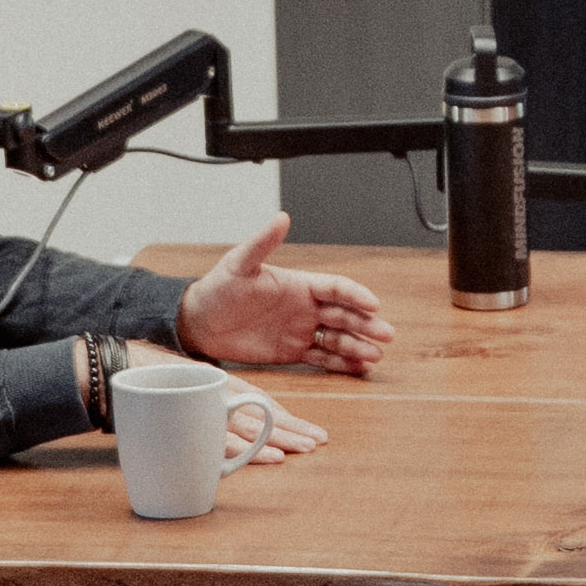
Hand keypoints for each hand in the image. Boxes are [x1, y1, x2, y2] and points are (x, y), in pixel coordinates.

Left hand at [177, 213, 393, 381]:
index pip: (336, 288)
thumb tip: (281, 217)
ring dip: (358, 346)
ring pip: (338, 339)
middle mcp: (305, 307)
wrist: (199, 322)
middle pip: (344, 315)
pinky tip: (360, 368)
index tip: (373, 304)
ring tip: (376, 356)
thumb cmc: (218, 288)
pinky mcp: (292, 352)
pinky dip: (342, 364)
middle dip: (366, 324)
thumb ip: (262, 243)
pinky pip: (323, 359)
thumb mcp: (239, 264)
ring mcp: (301, 330)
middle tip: (386, 334)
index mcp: (299, 284)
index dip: (356, 294)